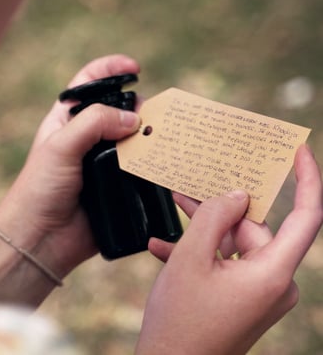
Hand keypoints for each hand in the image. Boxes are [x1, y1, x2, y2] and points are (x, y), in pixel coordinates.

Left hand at [0, 54, 140, 303]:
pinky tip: (162, 161)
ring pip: (133, 139)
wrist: (42, 239)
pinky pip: (139, 168)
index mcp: (68, 121)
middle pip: (118, 110)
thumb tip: (134, 119)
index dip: (111, 70)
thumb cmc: (40, 189)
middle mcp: (88, 138)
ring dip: (148, 135)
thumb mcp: (61, 146)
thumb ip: (95, 124)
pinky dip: (152, 162)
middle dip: (137, 107)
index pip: (90, 84)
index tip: (134, 69)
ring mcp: (104, 162)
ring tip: (163, 135)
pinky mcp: (118, 184)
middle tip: (150, 115)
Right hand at [137, 145, 321, 354]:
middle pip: (253, 228)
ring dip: (204, 229)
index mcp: (272, 273)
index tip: (298, 151)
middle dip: (221, 208)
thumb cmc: (180, 319)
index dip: (308, 178)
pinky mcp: (240, 296)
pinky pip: (224, 262)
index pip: (307, 215)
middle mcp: (273, 282)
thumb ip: (214, 215)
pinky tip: (162, 247)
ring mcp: (257, 291)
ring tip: (176, 207)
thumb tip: (236, 195)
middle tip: (195, 185)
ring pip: (234, 242)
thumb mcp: (191, 257)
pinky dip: (198, 253)